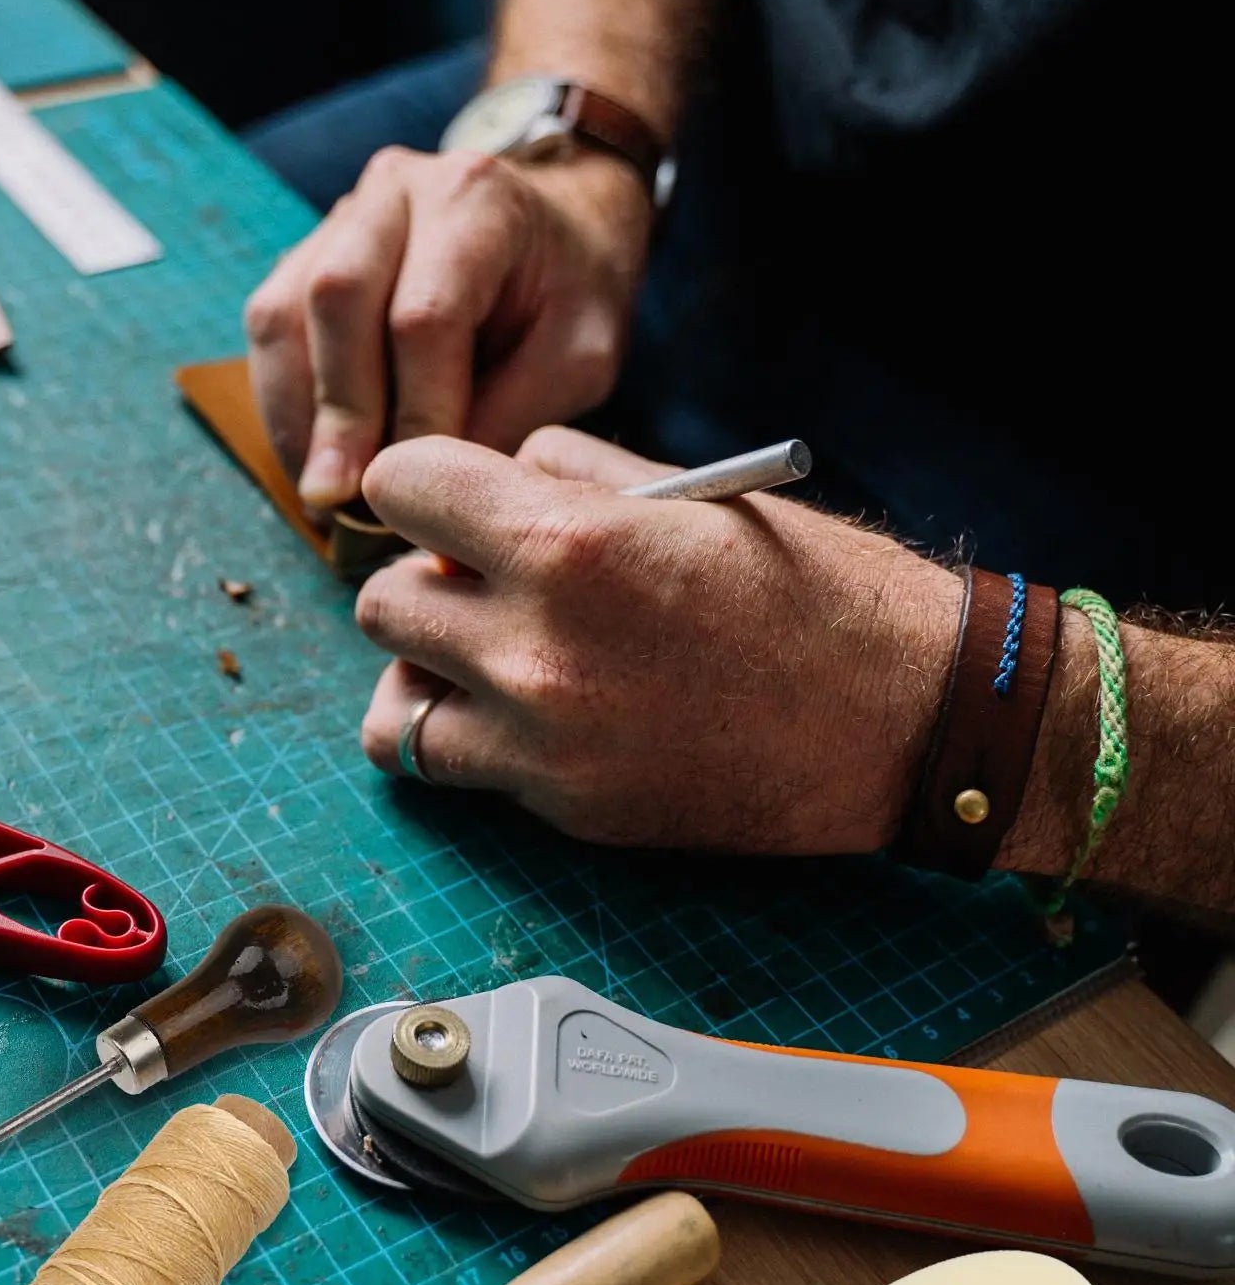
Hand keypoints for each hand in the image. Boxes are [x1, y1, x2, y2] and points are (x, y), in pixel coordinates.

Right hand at [243, 146, 649, 507]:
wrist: (556, 225)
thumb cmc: (570, 294)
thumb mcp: (582, 354)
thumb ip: (516, 410)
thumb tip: (429, 482)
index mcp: (476, 201)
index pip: (425, 317)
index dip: (414, 411)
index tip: (419, 487)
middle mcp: (397, 189)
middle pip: (337, 299)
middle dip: (338, 413)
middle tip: (339, 500)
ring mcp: (343, 215)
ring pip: (284, 313)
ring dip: (295, 414)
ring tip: (320, 492)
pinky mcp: (309, 249)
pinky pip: (271, 326)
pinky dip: (283, 401)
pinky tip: (309, 458)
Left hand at [354, 429, 962, 854]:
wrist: (907, 720)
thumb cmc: (818, 590)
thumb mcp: (695, 494)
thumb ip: (571, 476)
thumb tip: (498, 478)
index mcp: (567, 542)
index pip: (396, 487)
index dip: (418, 486)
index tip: (446, 502)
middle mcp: (534, 646)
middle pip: (378, 600)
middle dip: (421, 580)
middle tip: (477, 583)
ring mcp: (544, 742)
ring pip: (390, 706)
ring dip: (424, 672)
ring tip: (482, 659)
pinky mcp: (566, 807)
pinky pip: (453, 769)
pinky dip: (464, 740)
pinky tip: (516, 717)